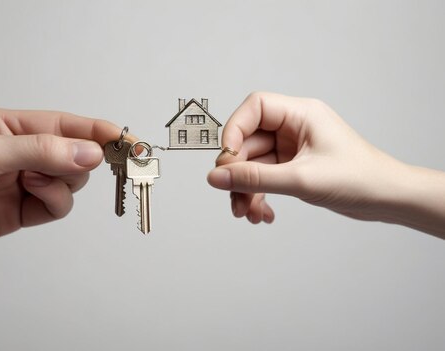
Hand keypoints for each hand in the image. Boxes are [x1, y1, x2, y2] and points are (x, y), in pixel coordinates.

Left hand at [0, 109, 124, 286]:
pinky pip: (54, 207)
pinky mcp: (17, 212)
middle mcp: (16, 153)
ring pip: (67, 182)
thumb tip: (88, 152)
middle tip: (73, 169)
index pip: (62, 125)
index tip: (123, 140)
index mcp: (7, 126)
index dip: (95, 131)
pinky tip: (32, 202)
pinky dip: (54, 205)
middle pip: (71, 154)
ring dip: (60, 185)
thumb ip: (39, 151)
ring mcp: (18, 183)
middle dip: (77, 162)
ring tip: (31, 187)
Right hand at [207, 92, 444, 236]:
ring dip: (246, 189)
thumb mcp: (300, 179)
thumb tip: (216, 178)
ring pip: (254, 164)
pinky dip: (259, 196)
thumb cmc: (360, 179)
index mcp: (300, 114)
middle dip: (239, 173)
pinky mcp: (294, 167)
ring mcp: (293, 148)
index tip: (227, 161)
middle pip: (248, 142)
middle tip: (233, 195)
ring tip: (246, 213)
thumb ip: (255, 178)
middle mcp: (294, 127)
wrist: (388, 200)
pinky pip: (265, 178)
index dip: (234, 131)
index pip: (254, 108)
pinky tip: (263, 214)